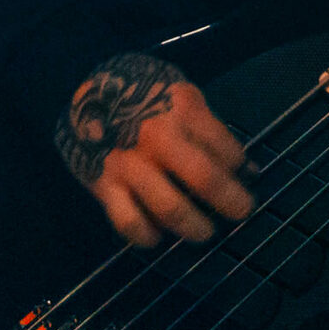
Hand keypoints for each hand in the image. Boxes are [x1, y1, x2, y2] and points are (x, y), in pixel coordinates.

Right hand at [56, 53, 253, 247]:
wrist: (84, 93)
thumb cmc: (142, 94)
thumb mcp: (181, 94)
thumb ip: (209, 127)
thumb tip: (245, 168)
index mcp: (181, 112)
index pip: (226, 149)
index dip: (241, 167)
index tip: (243, 174)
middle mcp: (158, 139)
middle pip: (205, 179)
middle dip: (231, 201)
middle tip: (241, 210)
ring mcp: (130, 165)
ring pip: (170, 208)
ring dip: (195, 226)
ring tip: (204, 231)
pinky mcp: (105, 185)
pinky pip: (129, 222)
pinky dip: (146, 235)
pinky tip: (156, 236)